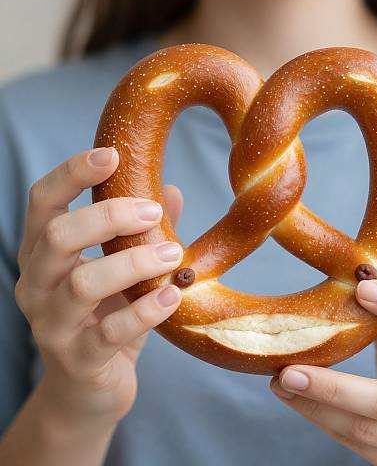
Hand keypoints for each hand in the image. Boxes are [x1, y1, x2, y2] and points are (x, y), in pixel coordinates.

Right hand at [15, 147, 183, 424]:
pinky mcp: (77, 360)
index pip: (42, 202)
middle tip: (152, 212)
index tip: (111, 154)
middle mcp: (36, 285)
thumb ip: (141, 232)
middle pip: (59, 235)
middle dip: (110, 216)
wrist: (88, 390)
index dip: (71, 174)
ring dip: (134, 262)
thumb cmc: (106, 318)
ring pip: (84, 282)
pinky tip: (172, 295)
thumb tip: (171, 190)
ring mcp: (51, 325)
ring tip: (172, 253)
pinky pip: (110, 331)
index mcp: (43, 255)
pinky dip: (145, 310)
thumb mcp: (122, 271)